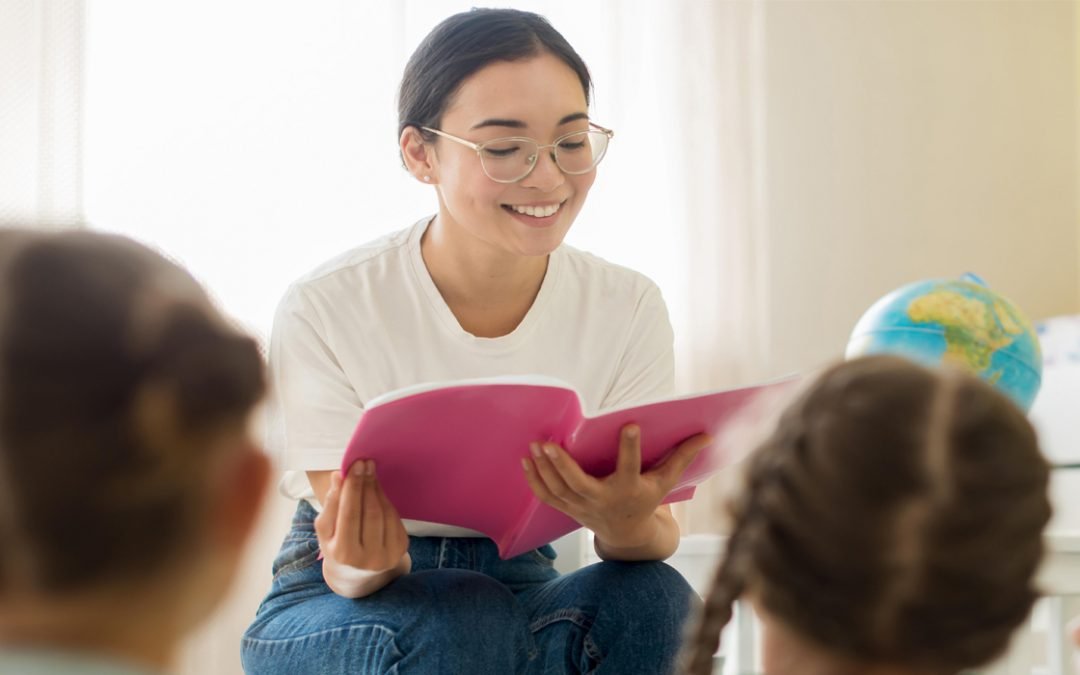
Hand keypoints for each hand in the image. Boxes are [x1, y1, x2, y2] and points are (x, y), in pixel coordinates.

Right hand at [314, 459, 408, 573]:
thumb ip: (330, 504)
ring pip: (384, 513)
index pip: (349, 514)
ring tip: (370, 473)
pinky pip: (394, 518)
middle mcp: (368, 559)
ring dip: (377, 489)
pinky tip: (377, 489)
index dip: (353, 488)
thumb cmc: (336, 545)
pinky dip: (386, 500)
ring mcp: (388, 555)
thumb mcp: (325, 529)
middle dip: (367, 484)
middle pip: (370, 512)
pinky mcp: (400, 548)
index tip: (355, 465)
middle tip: (364, 463)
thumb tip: (338, 476)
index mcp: (344, 555)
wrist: (357, 572)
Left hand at [521, 425, 710, 549]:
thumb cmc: (646, 498)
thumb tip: (707, 434)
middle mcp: (603, 499)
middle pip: (579, 484)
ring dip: (544, 469)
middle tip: (549, 443)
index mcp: (629, 489)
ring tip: (535, 445)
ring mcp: (582, 507)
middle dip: (563, 465)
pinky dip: (535, 481)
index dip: (630, 447)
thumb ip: (682, 457)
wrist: (627, 534)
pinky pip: (547, 497)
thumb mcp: (666, 481)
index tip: (629, 424)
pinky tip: (527, 460)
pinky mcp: (568, 509)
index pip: (630, 466)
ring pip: (558, 490)